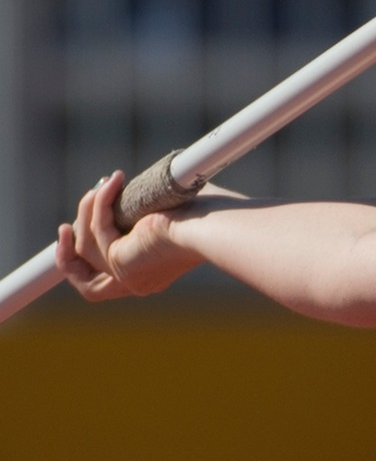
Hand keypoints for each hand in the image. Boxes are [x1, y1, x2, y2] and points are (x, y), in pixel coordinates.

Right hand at [56, 170, 202, 299]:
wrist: (217, 225)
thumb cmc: (210, 214)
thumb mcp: (170, 207)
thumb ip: (148, 203)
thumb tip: (133, 187)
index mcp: (151, 270)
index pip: (105, 271)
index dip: (87, 248)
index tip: (80, 220)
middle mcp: (137, 280)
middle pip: (84, 274)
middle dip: (72, 241)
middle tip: (85, 202)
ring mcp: (126, 276)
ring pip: (85, 248)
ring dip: (88, 211)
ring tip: (102, 185)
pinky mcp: (119, 263)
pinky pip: (97, 229)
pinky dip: (101, 203)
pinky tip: (115, 181)